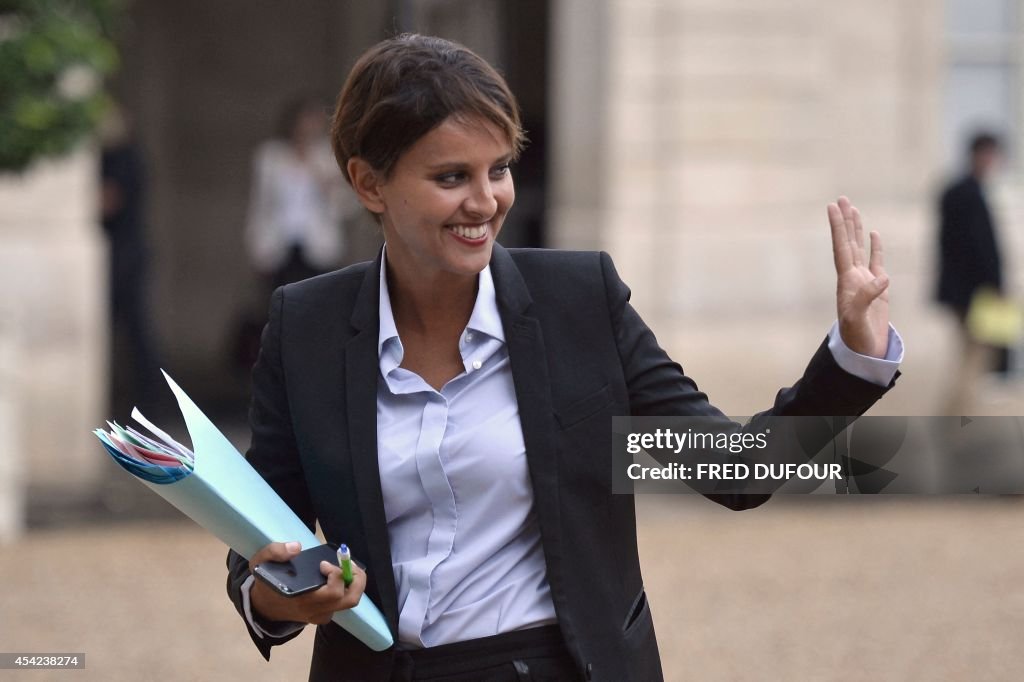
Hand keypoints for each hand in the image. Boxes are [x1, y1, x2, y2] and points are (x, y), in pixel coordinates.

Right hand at [248, 541, 365, 625]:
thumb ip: (275, 552)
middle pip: (350, 599)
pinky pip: (342, 603)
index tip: (323, 563)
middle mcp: (315, 611)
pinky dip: (346, 588)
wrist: (263, 607)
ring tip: (343, 567)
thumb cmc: (266, 584)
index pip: (333, 593)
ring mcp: (321, 615)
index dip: (337, 574)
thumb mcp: (261, 563)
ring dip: (352, 582)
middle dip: (357, 578)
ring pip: (348, 601)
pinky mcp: (323, 615)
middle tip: (348, 563)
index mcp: (302, 600)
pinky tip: (337, 576)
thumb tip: (296, 547)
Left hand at [828, 196, 889, 357]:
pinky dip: (874, 246)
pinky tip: (873, 233)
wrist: (863, 351)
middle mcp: (852, 277)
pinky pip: (875, 261)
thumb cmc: (856, 336)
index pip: (841, 247)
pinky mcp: (878, 288)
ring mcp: (864, 281)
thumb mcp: (858, 318)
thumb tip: (883, 278)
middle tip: (841, 199)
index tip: (832, 207)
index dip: (837, 227)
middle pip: (847, 242)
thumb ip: (868, 297)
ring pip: (858, 248)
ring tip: (852, 208)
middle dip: (844, 221)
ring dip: (855, 229)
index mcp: (846, 280)